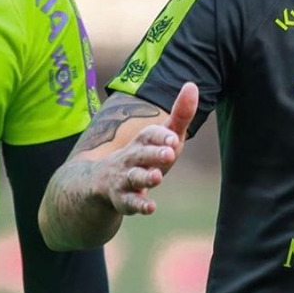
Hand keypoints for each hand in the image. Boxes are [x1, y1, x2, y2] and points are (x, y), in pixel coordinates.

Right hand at [96, 83, 197, 215]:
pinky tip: (150, 207)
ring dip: (146, 177)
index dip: (161, 136)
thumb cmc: (145, 155)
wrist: (101, 183)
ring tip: (158, 178)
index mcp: (143, 141)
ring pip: (133, 178)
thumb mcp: (163, 135)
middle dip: (154, 154)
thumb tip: (192, 85)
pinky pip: (128, 203)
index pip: (149, 135)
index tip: (174, 137)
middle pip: (141, 154)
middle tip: (170, 154)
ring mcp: (124, 178)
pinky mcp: (122, 199)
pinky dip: (138, 205)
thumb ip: (180, 115)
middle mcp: (131, 158)